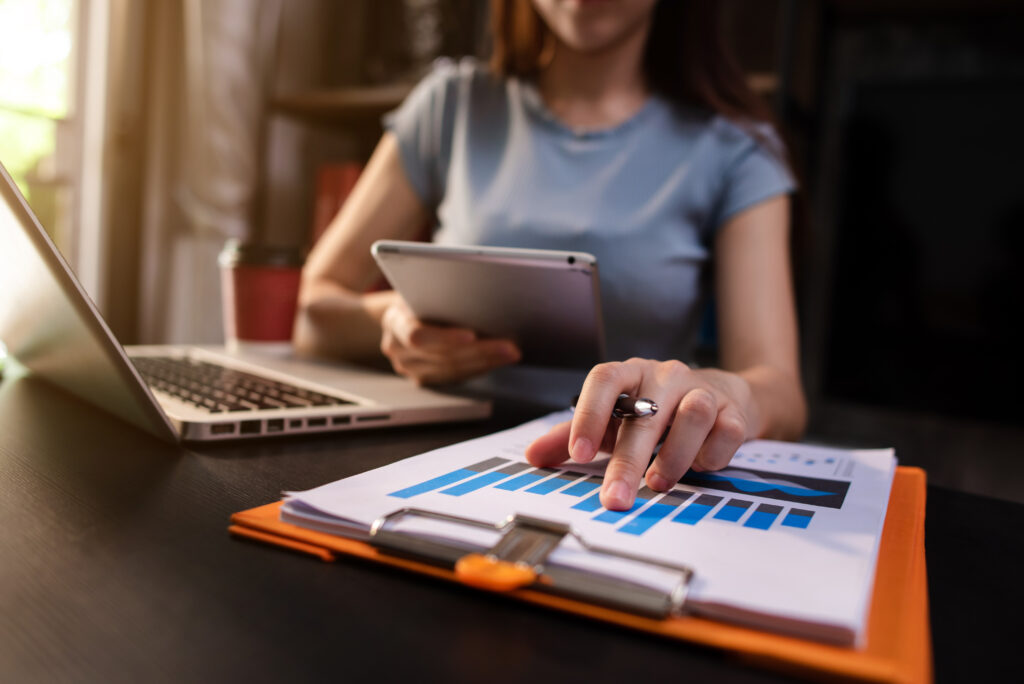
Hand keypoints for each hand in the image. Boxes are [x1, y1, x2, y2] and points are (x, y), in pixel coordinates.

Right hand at [380, 298, 520, 384]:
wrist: (404, 310)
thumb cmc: (421, 291)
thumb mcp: (425, 283)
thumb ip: (443, 292)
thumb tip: (484, 296)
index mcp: (394, 321)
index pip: (418, 336)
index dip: (446, 338)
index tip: (473, 335)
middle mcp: (397, 349)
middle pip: (442, 357)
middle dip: (480, 351)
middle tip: (510, 346)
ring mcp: (409, 368)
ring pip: (452, 371)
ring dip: (486, 362)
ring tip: (511, 352)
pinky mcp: (424, 378)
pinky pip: (455, 377)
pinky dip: (480, 368)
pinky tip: (499, 359)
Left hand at [525, 359, 759, 509]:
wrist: (723, 396)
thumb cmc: (656, 410)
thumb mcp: (613, 419)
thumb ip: (572, 435)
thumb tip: (532, 455)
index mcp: (630, 373)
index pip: (604, 379)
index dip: (588, 415)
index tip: (576, 455)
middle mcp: (666, 376)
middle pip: (646, 413)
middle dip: (628, 462)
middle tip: (615, 499)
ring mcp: (703, 391)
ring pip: (692, 415)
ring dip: (674, 455)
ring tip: (659, 482)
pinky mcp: (734, 412)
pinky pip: (727, 431)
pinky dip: (711, 456)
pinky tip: (699, 467)